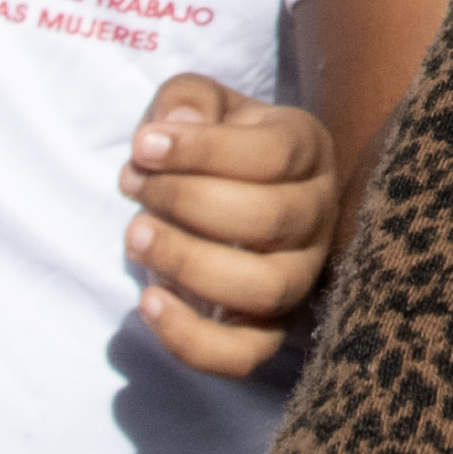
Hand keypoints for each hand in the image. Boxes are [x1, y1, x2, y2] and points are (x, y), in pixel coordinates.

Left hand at [123, 72, 338, 376]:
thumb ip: (188, 99)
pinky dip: (193, 338)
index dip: (202, 150)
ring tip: (135, 236)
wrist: (226, 197)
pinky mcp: (270, 329)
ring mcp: (300, 277)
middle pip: (270, 218)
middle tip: (135, 187)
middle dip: (187, 201)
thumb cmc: (211, 149)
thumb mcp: (201, 107)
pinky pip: (245, 354)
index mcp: (307, 151)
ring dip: (189, 263)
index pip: (272, 154)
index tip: (144, 145)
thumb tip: (178, 126)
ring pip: (265, 288)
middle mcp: (317, 215)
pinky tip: (149, 301)